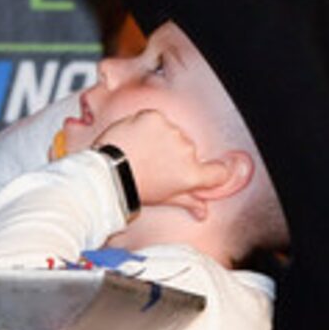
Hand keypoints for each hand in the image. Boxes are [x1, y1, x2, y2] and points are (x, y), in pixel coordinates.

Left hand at [98, 109, 227, 222]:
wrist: (109, 171)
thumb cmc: (137, 187)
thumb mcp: (165, 198)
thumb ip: (189, 201)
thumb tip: (203, 212)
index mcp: (191, 174)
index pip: (219, 172)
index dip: (214, 173)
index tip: (207, 173)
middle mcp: (186, 151)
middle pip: (190, 150)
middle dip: (176, 155)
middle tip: (156, 164)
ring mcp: (171, 131)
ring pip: (173, 133)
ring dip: (162, 139)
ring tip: (143, 152)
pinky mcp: (154, 117)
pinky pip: (157, 119)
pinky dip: (148, 126)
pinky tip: (137, 138)